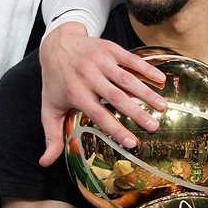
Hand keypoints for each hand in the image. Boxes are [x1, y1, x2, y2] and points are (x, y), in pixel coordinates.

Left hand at [37, 22, 165, 167]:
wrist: (56, 44)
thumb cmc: (55, 82)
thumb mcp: (49, 108)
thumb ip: (51, 136)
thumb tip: (45, 162)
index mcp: (76, 93)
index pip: (99, 115)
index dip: (116, 129)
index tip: (132, 143)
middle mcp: (88, 77)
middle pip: (116, 97)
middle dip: (136, 113)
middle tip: (154, 127)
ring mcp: (100, 61)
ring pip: (126, 79)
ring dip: (146, 92)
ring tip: (162, 106)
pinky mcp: (109, 49)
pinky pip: (131, 60)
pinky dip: (147, 69)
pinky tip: (160, 80)